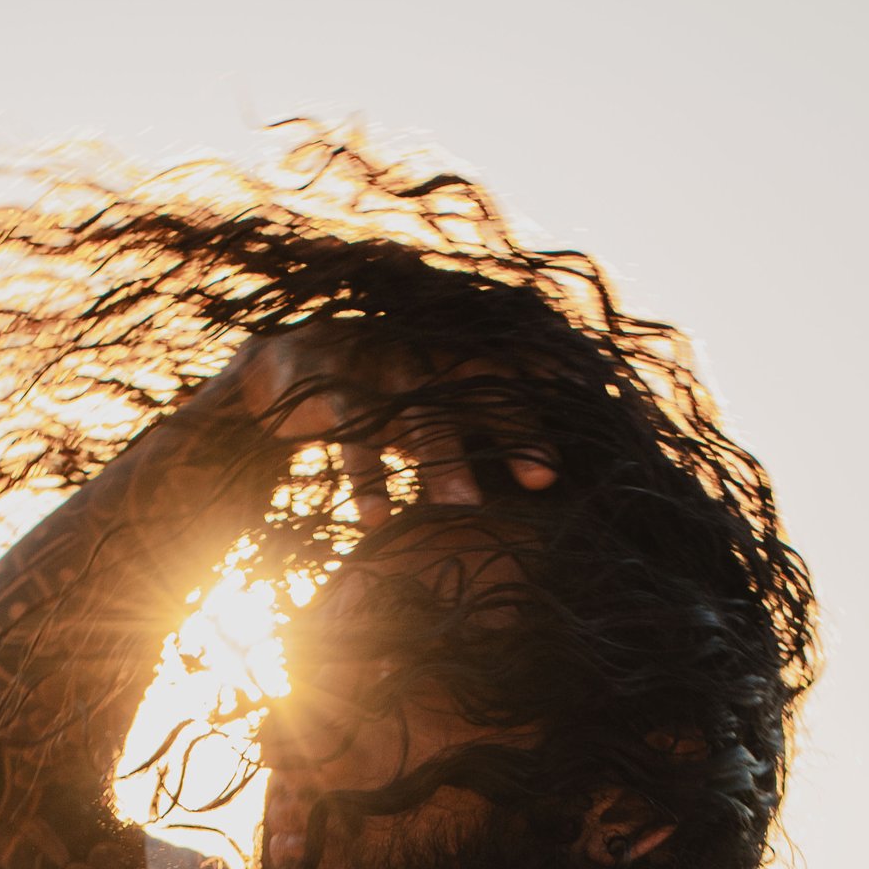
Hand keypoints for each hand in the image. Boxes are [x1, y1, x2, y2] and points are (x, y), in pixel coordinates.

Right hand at [204, 322, 556, 530]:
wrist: (276, 375)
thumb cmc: (371, 404)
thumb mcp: (425, 412)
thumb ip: (473, 427)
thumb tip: (545, 475)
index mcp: (452, 352)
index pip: (512, 365)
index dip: (549, 383)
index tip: (592, 412)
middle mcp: (421, 348)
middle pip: (478, 385)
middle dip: (513, 429)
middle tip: (543, 479)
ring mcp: (372, 358)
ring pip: (416, 410)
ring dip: (440, 460)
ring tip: (464, 509)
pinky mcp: (324, 380)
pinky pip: (350, 434)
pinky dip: (367, 478)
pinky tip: (378, 520)